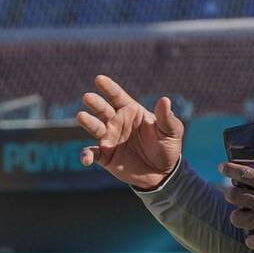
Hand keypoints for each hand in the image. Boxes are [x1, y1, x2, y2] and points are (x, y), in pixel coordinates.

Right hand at [76, 75, 184, 189]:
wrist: (162, 173)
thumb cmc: (167, 147)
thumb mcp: (171, 131)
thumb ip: (166, 117)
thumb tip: (165, 100)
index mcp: (131, 111)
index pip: (117, 96)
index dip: (109, 87)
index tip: (99, 79)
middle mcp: (117, 122)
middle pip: (103, 109)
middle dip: (95, 103)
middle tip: (88, 97)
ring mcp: (109, 138)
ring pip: (95, 127)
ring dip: (88, 122)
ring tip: (81, 116)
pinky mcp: (105, 156)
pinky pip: (92, 153)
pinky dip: (86, 155)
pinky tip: (86, 158)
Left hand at [220, 135, 253, 252]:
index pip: (243, 174)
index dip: (229, 169)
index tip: (222, 167)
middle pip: (234, 196)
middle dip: (231, 193)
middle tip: (235, 193)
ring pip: (236, 218)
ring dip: (239, 215)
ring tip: (244, 214)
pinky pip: (249, 240)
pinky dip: (251, 238)